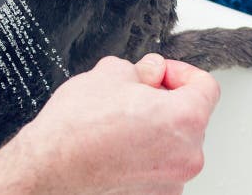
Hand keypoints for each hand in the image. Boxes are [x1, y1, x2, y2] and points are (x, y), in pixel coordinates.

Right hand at [0, 53, 219, 194]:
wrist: (46, 173)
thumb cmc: (74, 129)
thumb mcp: (109, 74)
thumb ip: (142, 69)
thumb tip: (150, 72)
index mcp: (184, 119)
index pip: (206, 86)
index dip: (180, 72)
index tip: (161, 74)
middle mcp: (187, 156)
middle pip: (190, 118)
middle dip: (164, 103)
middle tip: (132, 97)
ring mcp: (171, 183)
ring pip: (173, 146)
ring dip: (153, 131)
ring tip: (116, 126)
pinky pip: (157, 169)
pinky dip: (143, 157)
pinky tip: (114, 150)